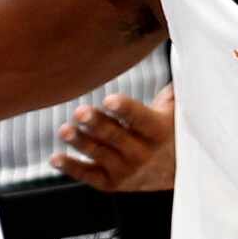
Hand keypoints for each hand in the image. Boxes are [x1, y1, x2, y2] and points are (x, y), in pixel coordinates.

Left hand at [54, 86, 176, 191]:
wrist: (179, 174)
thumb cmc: (172, 131)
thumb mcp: (177, 111)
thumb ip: (173, 90)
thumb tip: (182, 56)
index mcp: (159, 131)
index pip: (141, 119)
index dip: (125, 109)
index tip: (110, 99)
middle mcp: (143, 153)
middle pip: (116, 137)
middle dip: (97, 124)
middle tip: (80, 112)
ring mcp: (126, 170)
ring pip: (100, 154)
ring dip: (80, 143)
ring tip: (64, 130)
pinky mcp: (111, 183)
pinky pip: (89, 175)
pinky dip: (71, 168)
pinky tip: (55, 158)